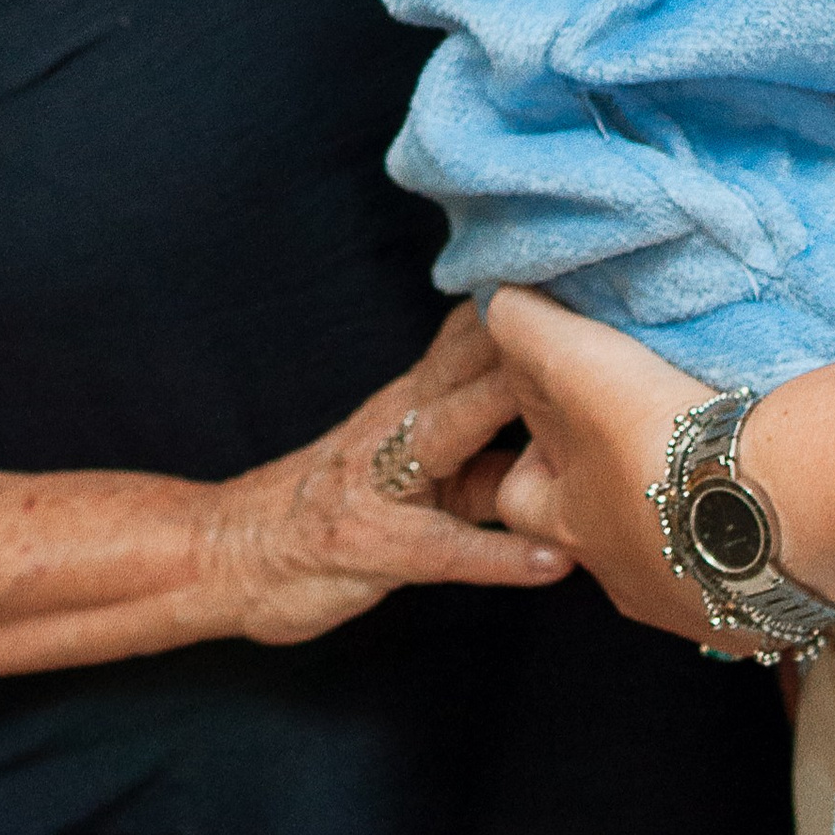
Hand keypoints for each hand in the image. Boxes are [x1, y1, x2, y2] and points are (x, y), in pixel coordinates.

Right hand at [202, 302, 572, 645]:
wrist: (232, 552)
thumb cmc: (334, 503)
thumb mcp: (400, 453)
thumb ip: (469, 432)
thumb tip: (548, 405)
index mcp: (410, 399)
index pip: (470, 333)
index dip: (528, 303)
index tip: (593, 271)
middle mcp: (396, 424)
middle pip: (467, 362)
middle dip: (530, 335)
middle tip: (601, 306)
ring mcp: (381, 484)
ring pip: (450, 433)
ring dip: (507, 413)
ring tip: (581, 407)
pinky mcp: (375, 548)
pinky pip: (446, 550)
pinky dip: (500, 558)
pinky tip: (553, 563)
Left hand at [487, 287, 743, 646]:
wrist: (774, 511)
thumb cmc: (660, 440)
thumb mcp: (579, 364)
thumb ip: (529, 328)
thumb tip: (499, 298)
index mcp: (572, 523)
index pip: (517, 495)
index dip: (533, 452)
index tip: (571, 413)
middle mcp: (622, 576)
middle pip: (600, 533)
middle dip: (617, 489)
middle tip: (653, 435)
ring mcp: (687, 603)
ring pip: (671, 561)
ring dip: (684, 517)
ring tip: (717, 462)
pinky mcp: (749, 614)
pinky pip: (737, 582)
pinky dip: (745, 545)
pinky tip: (769, 505)